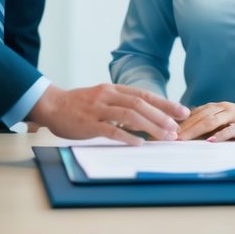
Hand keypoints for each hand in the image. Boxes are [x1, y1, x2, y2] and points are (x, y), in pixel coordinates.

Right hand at [27, 83, 188, 144]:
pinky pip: (110, 129)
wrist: (51, 105)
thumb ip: (122, 105)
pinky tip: (139, 144)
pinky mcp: (88, 123)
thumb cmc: (79, 105)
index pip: (145, 94)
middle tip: (177, 128)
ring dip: (150, 126)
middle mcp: (108, 95)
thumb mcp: (103, 99)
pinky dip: (127, 136)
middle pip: (140, 104)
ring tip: (165, 136)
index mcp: (113, 89)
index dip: (165, 103)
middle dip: (162, 116)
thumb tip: (148, 118)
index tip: (183, 111)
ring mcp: (97, 109)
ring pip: (129, 115)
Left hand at [176, 101, 234, 141]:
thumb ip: (206, 122)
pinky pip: (231, 130)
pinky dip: (220, 135)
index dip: (180, 122)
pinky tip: (211, 141)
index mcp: (215, 106)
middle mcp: (223, 108)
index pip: (194, 113)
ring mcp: (234, 115)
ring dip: (196, 130)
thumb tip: (184, 130)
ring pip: (212, 121)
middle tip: (171, 137)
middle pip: (200, 117)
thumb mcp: (222, 118)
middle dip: (184, 127)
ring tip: (184, 138)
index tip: (166, 131)